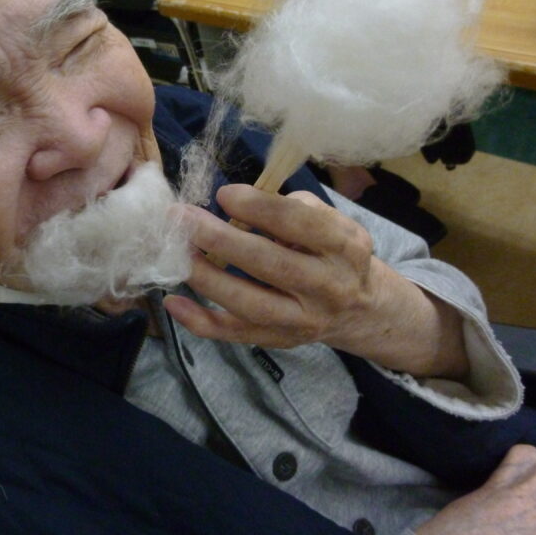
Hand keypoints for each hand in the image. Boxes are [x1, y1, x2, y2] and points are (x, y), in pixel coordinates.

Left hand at [164, 185, 468, 377]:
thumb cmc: (334, 251)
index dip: (259, 207)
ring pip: (249, 303)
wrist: (362, 308)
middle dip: (221, 239)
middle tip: (182, 218)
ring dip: (206, 277)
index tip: (223, 194)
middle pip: (270, 264)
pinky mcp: (279, 340)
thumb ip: (293, 208)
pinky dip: (201, 321)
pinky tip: (173, 302)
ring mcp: (303, 320)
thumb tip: (239, 203)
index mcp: (344, 248)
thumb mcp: (332, 221)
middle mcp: (327, 287)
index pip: (301, 224)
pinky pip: (236, 334)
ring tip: (174, 252)